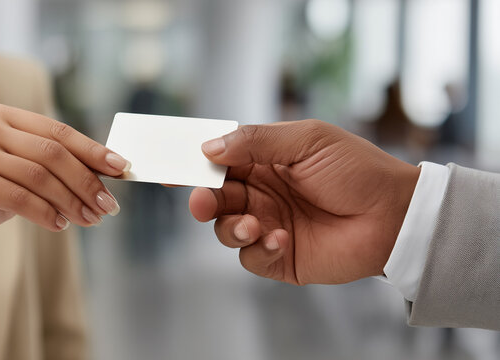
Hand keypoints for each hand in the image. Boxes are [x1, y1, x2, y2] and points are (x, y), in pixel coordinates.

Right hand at [0, 104, 129, 249]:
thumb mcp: (16, 173)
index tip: (122, 168)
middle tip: (109, 206)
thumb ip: (50, 168)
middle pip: (54, 153)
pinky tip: (59, 225)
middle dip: (88, 181)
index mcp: (4, 116)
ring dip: (72, 202)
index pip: (59, 131)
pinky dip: (45, 213)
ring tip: (90, 220)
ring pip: (40, 176)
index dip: (94, 150)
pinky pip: (19, 197)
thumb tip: (103, 178)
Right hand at [189, 120, 419, 284]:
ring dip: (231, 227)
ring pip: (226, 229)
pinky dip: (258, 249)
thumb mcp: (307, 141)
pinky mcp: (280, 257)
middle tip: (203, 202)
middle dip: (204, 200)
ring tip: (254, 224)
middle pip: (216, 197)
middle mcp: (262, 194)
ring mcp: (269, 226)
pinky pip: (251, 257)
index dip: (195, 164)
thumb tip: (210, 146)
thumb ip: (256, 141)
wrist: (395, 215)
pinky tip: (281, 239)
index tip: (172, 167)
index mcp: (265, 163)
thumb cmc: (356, 170)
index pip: (220, 162)